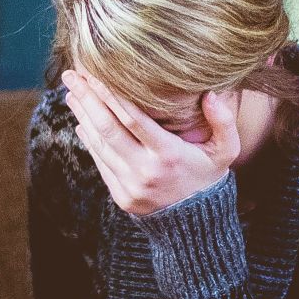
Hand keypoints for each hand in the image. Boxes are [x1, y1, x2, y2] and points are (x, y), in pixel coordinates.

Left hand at [63, 68, 240, 215]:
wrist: (197, 224)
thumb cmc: (209, 177)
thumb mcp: (226, 151)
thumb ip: (224, 122)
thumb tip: (211, 94)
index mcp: (169, 155)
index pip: (133, 119)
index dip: (111, 94)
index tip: (95, 74)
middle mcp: (145, 170)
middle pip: (108, 128)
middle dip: (87, 99)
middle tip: (72, 76)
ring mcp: (130, 185)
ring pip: (99, 144)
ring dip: (83, 116)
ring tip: (72, 93)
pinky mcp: (121, 196)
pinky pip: (101, 162)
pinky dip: (89, 140)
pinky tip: (82, 121)